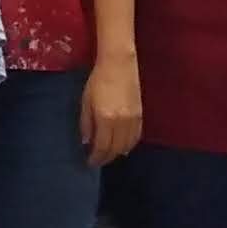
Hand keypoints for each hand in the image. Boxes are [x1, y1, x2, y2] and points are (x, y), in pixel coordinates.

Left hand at [80, 51, 145, 165]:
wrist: (119, 65)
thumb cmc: (98, 81)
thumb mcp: (86, 101)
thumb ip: (86, 123)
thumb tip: (87, 142)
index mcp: (105, 118)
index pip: (102, 146)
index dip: (96, 157)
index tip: (90, 162)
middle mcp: (121, 122)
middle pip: (115, 149)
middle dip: (106, 158)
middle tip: (98, 161)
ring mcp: (133, 119)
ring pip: (127, 145)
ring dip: (118, 153)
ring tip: (109, 155)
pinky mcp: (141, 115)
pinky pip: (136, 137)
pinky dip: (129, 145)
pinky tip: (123, 147)